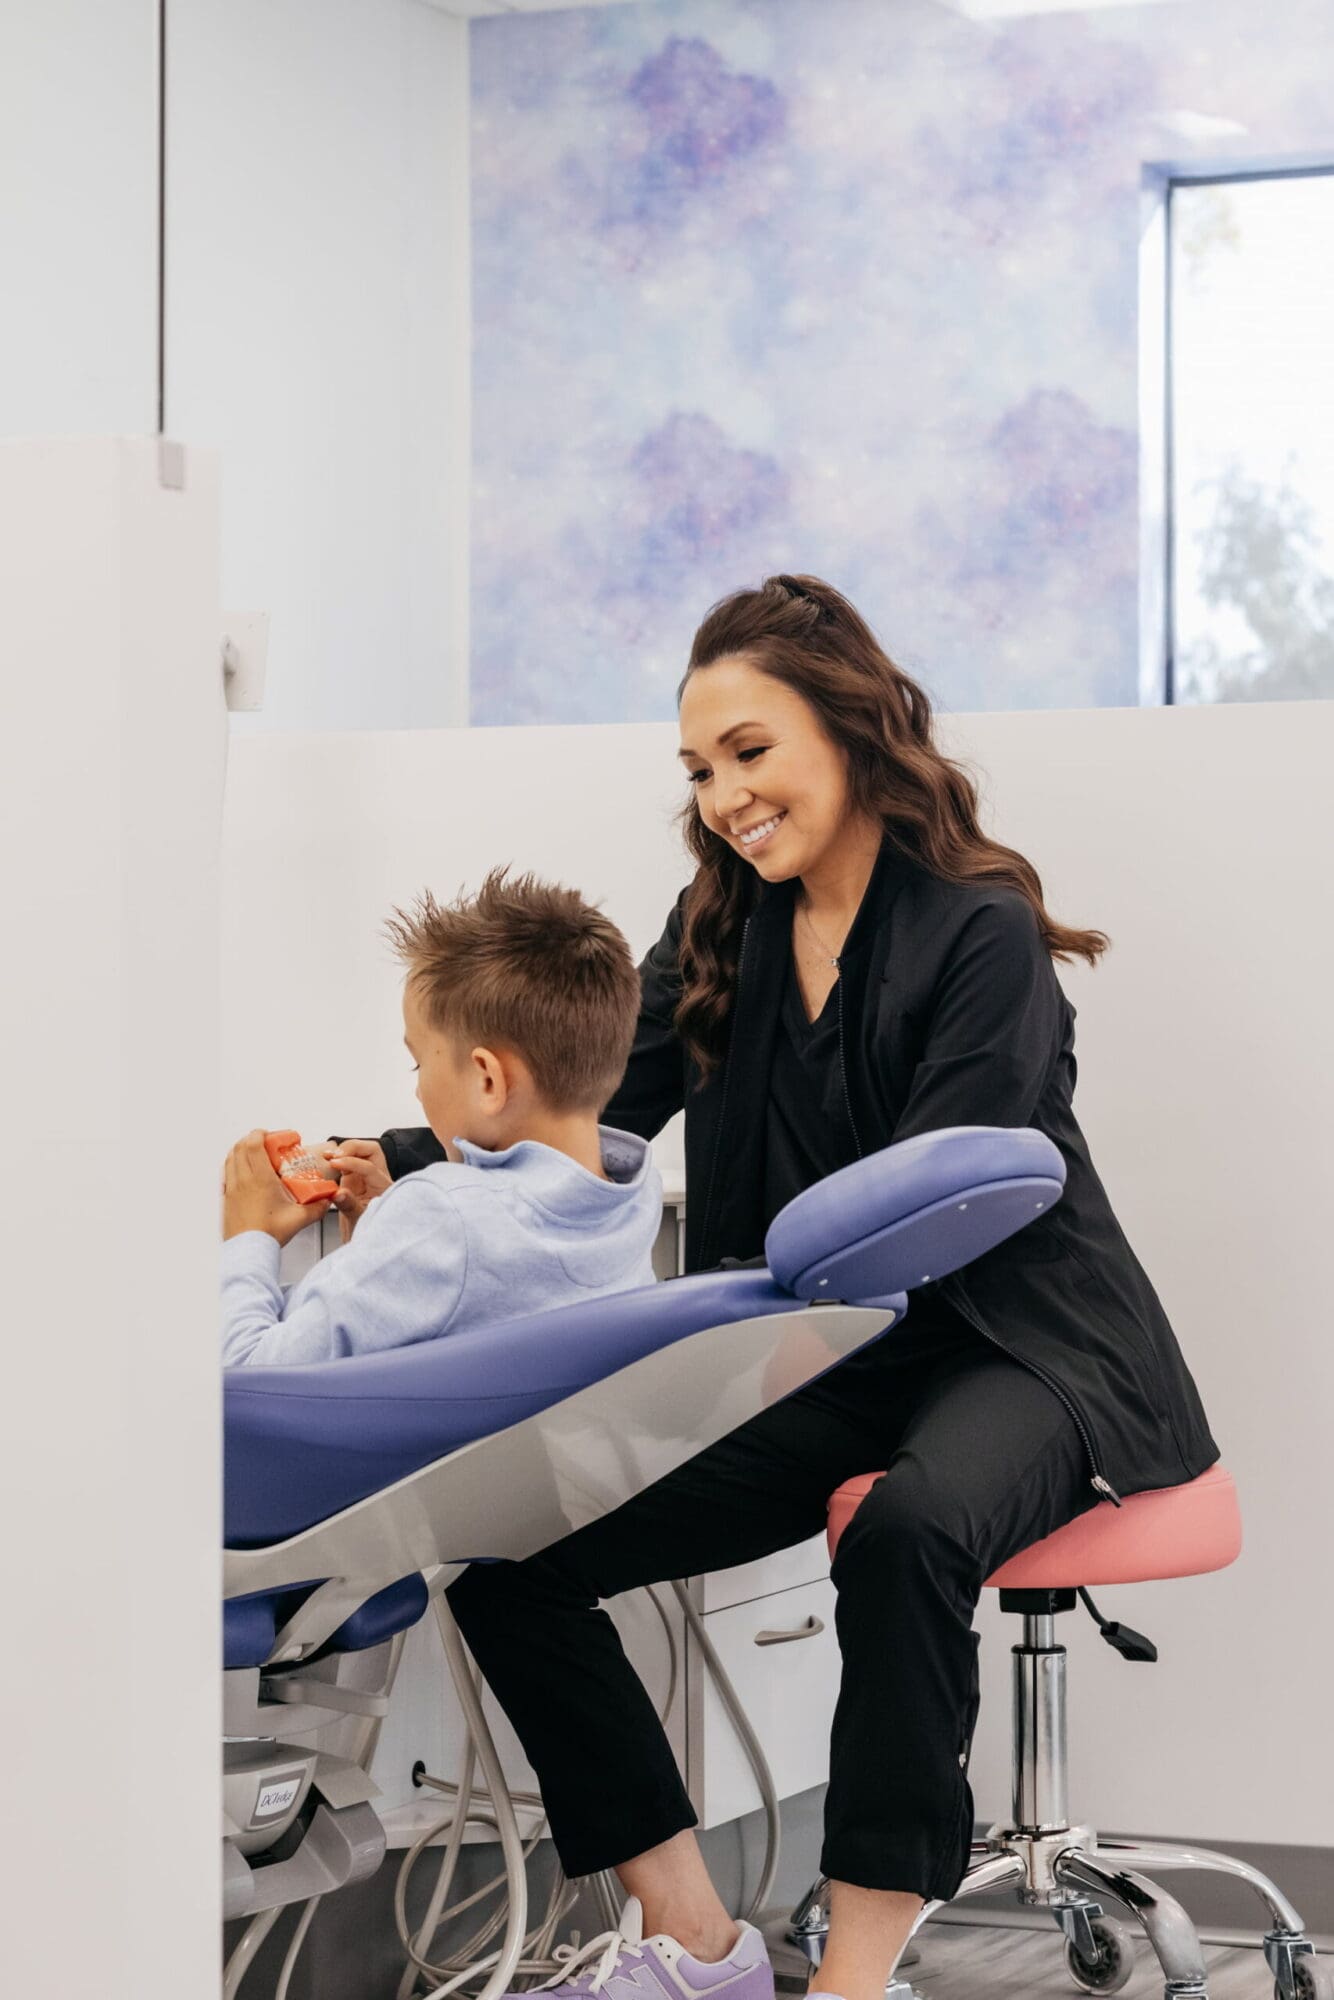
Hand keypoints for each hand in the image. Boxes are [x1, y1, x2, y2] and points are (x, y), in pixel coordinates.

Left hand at [223, 1130, 331, 1244]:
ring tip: (253, 1156)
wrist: (249, 1251)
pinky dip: (233, 1166)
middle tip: (265, 1143)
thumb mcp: (299, 1218)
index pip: (253, 1143)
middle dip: (252, 1139)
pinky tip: (243, 1175)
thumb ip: (317, 1207)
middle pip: (239, 1147)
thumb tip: (326, 1201)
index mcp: (259, 1178)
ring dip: (240, 1151)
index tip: (271, 1135)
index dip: (261, 1134)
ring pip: (230, 1158)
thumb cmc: (268, 1234)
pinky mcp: (226, 1199)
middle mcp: (242, 1180)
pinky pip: (225, 1174)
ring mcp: (231, 1189)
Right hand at [323, 1138, 391, 1240]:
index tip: (335, 1162)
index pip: (369, 1166)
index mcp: (384, 1188)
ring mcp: (364, 1179)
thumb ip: (349, 1205)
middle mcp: (376, 1179)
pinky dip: (337, 1159)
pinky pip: (346, 1164)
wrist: (365, 1245)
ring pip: (359, 1154)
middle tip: (334, 1154)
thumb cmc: (369, 1233)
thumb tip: (338, 1193)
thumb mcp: (359, 1221)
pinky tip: (326, 1161)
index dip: (352, 1162)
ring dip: (344, 1151)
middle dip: (352, 1148)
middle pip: (370, 1151)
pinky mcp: (352, 1181)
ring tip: (328, 1156)